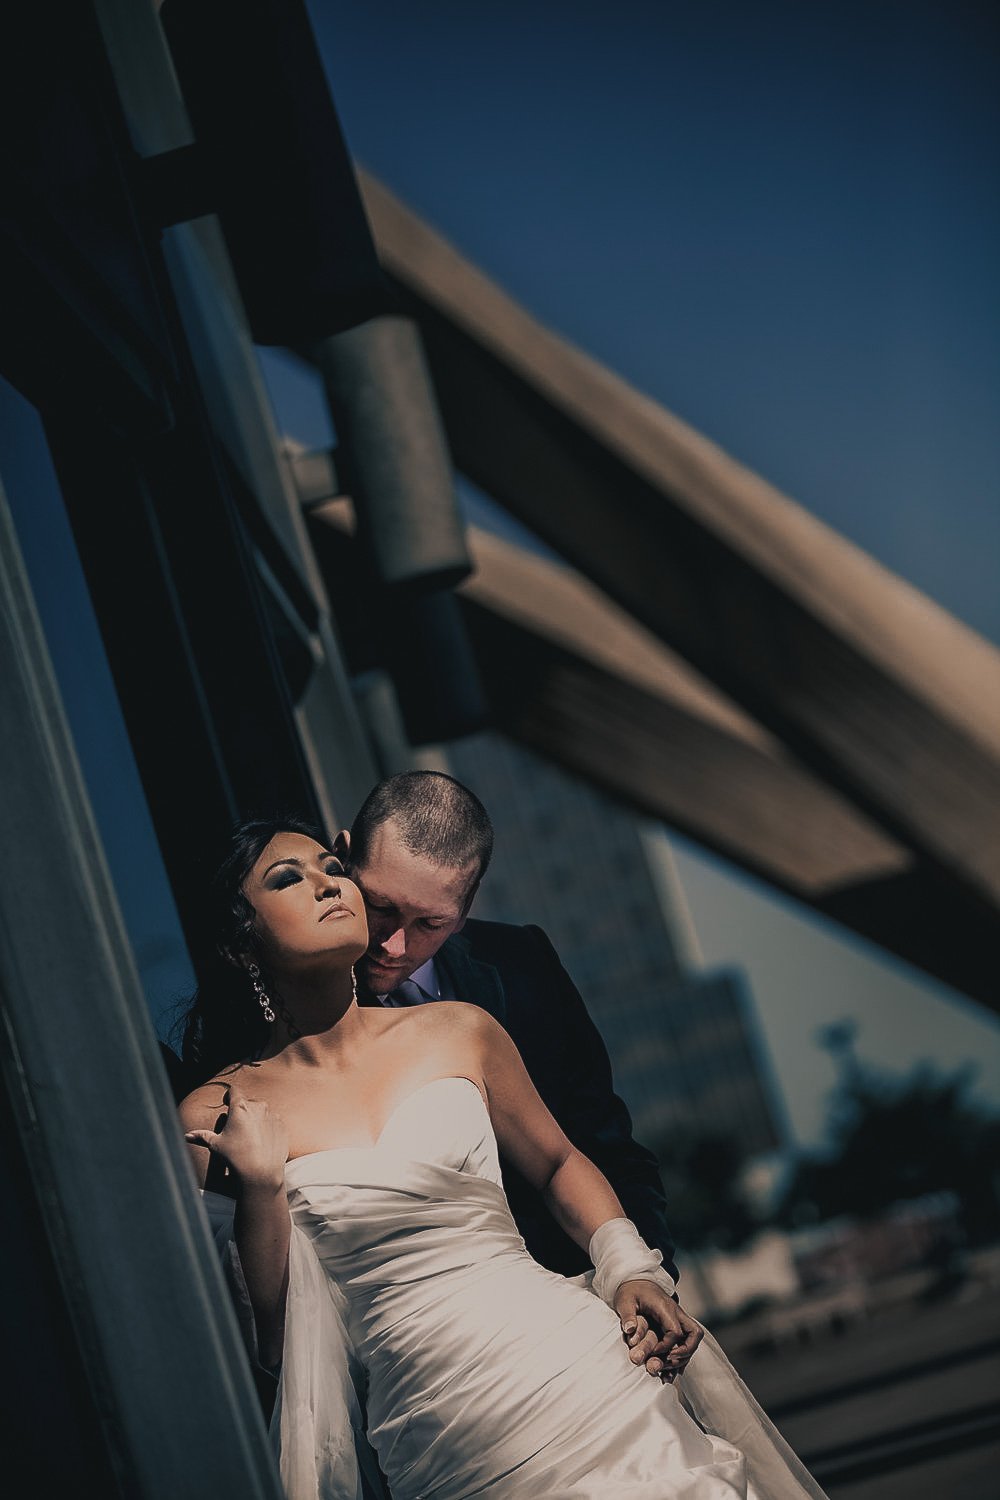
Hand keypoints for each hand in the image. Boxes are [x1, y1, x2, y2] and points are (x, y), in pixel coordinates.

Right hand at [184, 1078, 288, 1192]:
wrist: (261, 1172)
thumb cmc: (236, 1156)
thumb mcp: (216, 1145)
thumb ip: (202, 1136)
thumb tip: (187, 1135)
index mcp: (240, 1107)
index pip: (234, 1090)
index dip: (228, 1095)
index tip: (226, 1103)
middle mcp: (258, 1106)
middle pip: (248, 1102)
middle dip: (242, 1110)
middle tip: (237, 1127)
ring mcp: (272, 1115)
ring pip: (262, 1111)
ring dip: (256, 1118)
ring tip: (249, 1137)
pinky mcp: (282, 1125)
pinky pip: (273, 1121)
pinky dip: (267, 1127)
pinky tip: (262, 1141)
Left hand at [614, 1280, 703, 1380]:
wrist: (635, 1281)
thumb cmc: (630, 1291)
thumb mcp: (624, 1301)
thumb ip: (627, 1316)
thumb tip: (630, 1331)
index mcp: (665, 1307)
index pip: (676, 1331)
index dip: (666, 1347)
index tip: (652, 1353)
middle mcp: (676, 1313)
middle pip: (695, 1333)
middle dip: (686, 1351)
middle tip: (668, 1361)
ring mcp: (678, 1318)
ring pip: (693, 1339)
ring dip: (684, 1356)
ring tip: (666, 1369)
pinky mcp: (675, 1324)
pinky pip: (685, 1341)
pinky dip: (680, 1356)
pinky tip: (669, 1371)